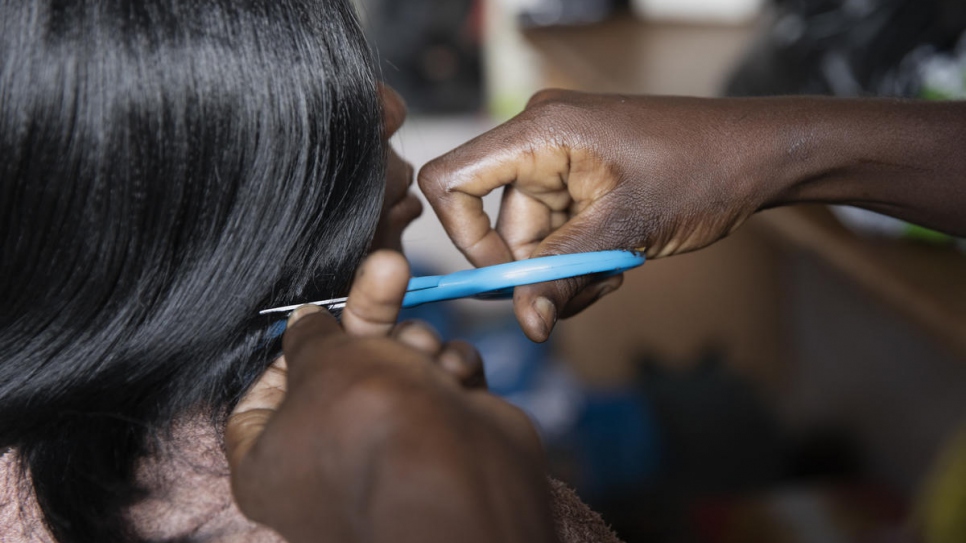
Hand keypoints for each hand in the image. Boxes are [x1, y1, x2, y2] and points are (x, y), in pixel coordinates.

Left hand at [225, 251, 555, 542]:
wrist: (461, 473)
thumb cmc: (374, 424)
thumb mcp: (320, 358)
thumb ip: (308, 334)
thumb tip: (305, 323)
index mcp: (271, 465)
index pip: (261, 400)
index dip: (286, 355)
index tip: (311, 324)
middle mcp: (327, 465)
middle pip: (340, 370)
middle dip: (371, 316)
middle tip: (388, 270)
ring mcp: (388, 455)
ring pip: (395, 368)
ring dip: (413, 346)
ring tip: (423, 352)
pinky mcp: (441, 441)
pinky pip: (436, 388)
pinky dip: (448, 373)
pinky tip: (453, 376)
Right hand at [418, 90, 775, 340]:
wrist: (759, 154)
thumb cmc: (701, 169)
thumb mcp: (623, 231)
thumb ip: (563, 275)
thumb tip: (526, 323)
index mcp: (539, 132)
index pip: (451, 180)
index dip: (464, 236)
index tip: (508, 277)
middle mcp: (539, 141)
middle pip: (496, 223)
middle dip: (537, 270)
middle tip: (584, 290)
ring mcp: (560, 161)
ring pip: (532, 238)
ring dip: (566, 271)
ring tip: (614, 273)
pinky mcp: (579, 180)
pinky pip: (557, 233)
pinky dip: (578, 260)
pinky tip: (617, 263)